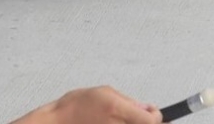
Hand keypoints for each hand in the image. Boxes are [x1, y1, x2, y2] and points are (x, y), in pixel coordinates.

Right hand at [11, 87, 161, 123]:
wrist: (57, 123)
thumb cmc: (74, 107)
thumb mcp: (102, 92)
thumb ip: (127, 100)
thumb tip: (146, 107)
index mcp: (116, 109)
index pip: (152, 120)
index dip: (156, 116)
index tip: (153, 111)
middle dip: (148, 122)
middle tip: (143, 117)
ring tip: (121, 119)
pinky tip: (116, 123)